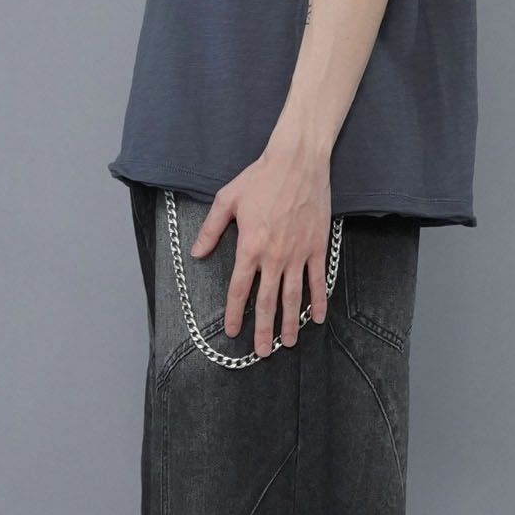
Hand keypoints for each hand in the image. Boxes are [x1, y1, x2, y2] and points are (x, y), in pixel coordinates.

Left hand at [190, 151, 331, 357]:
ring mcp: (298, 254)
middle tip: (262, 353)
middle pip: (267, 302)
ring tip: (288, 343)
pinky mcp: (317, 247)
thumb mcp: (226, 199)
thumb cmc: (260, 177)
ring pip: (294, 297)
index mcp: (249, 246)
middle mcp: (274, 256)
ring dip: (291, 323)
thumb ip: (211, 229)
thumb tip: (196, 253)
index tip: (232, 332)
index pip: (239, 289)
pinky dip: (318, 300)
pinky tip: (317, 317)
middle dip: (263, 330)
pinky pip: (318, 280)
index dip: (235, 314)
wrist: (297, 162)